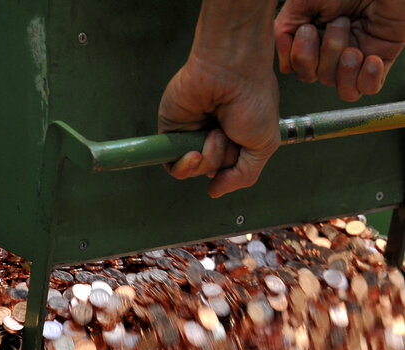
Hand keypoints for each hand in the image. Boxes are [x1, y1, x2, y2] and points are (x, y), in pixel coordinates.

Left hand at [158, 59, 279, 197]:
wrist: (229, 71)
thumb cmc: (252, 101)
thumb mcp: (263, 146)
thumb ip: (243, 176)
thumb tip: (214, 192)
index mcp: (234, 140)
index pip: (228, 171)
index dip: (232, 170)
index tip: (240, 151)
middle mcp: (211, 139)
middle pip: (210, 172)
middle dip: (222, 159)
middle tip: (229, 132)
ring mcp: (190, 136)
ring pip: (193, 171)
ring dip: (208, 158)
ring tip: (215, 132)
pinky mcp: (171, 132)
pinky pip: (172, 166)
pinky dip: (184, 166)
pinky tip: (195, 153)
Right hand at [275, 0, 404, 100]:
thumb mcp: (302, 1)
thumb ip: (282, 31)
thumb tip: (285, 66)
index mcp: (314, 36)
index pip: (299, 68)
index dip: (301, 58)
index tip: (308, 30)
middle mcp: (333, 49)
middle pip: (317, 77)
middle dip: (325, 54)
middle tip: (339, 23)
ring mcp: (356, 56)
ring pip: (338, 84)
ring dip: (344, 64)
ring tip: (355, 37)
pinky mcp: (380, 60)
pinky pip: (367, 89)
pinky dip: (366, 79)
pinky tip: (371, 59)